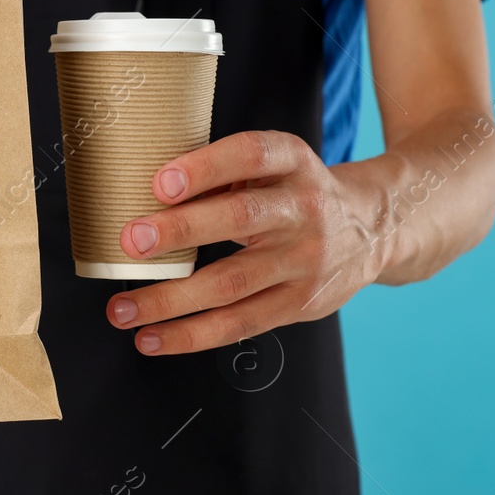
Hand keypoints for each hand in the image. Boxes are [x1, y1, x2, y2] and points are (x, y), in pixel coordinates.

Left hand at [104, 131, 378, 354]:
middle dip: (181, 231)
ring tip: (122, 309)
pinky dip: (192, 334)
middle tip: (131, 241)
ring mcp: (305, 261)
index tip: (160, 182)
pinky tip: (153, 338)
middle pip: (242, 218)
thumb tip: (146, 199)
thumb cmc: (296, 192)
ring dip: (171, 299)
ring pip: (233, 282)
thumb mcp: (276, 166)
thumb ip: (225, 175)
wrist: (373, 228)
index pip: (251, 156)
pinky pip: (240, 323)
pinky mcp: (300, 303)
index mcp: (293, 162)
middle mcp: (304, 209)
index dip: (206, 167)